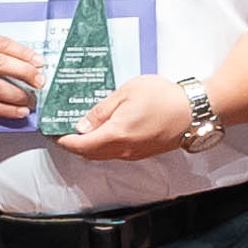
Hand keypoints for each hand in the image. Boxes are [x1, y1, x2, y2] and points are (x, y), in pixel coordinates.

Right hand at [0, 24, 45, 125]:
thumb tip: (28, 62)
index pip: (1, 44)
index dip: (24, 54)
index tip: (39, 62)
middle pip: (0, 65)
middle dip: (25, 74)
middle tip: (40, 81)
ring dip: (18, 95)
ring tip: (31, 99)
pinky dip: (6, 110)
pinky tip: (18, 111)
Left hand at [55, 79, 202, 161]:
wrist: (194, 111)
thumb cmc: (163, 97)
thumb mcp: (127, 93)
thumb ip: (102, 110)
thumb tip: (82, 125)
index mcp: (115, 135)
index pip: (81, 145)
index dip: (64, 141)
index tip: (53, 133)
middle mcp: (123, 150)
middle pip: (90, 154)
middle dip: (74, 145)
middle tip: (64, 131)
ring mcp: (135, 153)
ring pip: (103, 155)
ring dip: (90, 147)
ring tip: (83, 130)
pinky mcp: (144, 152)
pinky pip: (117, 153)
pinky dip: (104, 146)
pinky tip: (106, 132)